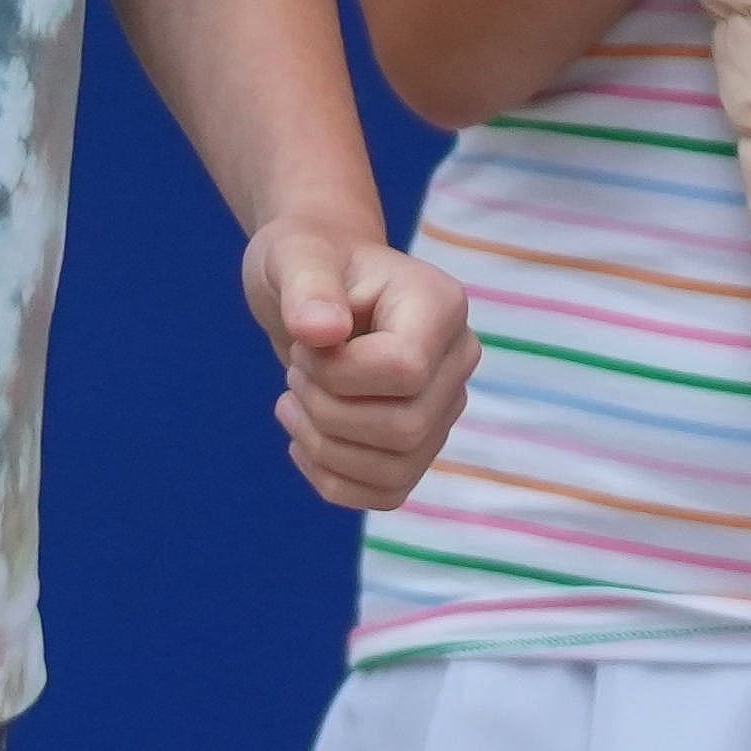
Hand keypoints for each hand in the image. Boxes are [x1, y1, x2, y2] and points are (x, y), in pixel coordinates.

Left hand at [244, 222, 475, 509]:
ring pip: (395, 469)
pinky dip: (332, 479)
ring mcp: (443, 408)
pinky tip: (303, 439)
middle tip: (296, 372)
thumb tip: (322, 331)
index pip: (405, 371)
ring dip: (322, 445)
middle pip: (404, 429)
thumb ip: (307, 288)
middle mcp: (457, 361)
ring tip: (294, 399)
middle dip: (326, 410)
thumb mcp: (294, 257)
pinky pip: (386, 493)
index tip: (306, 342)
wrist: (313, 290)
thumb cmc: (308, 262)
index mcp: (441, 305)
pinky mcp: (419, 445)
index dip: (339, 373)